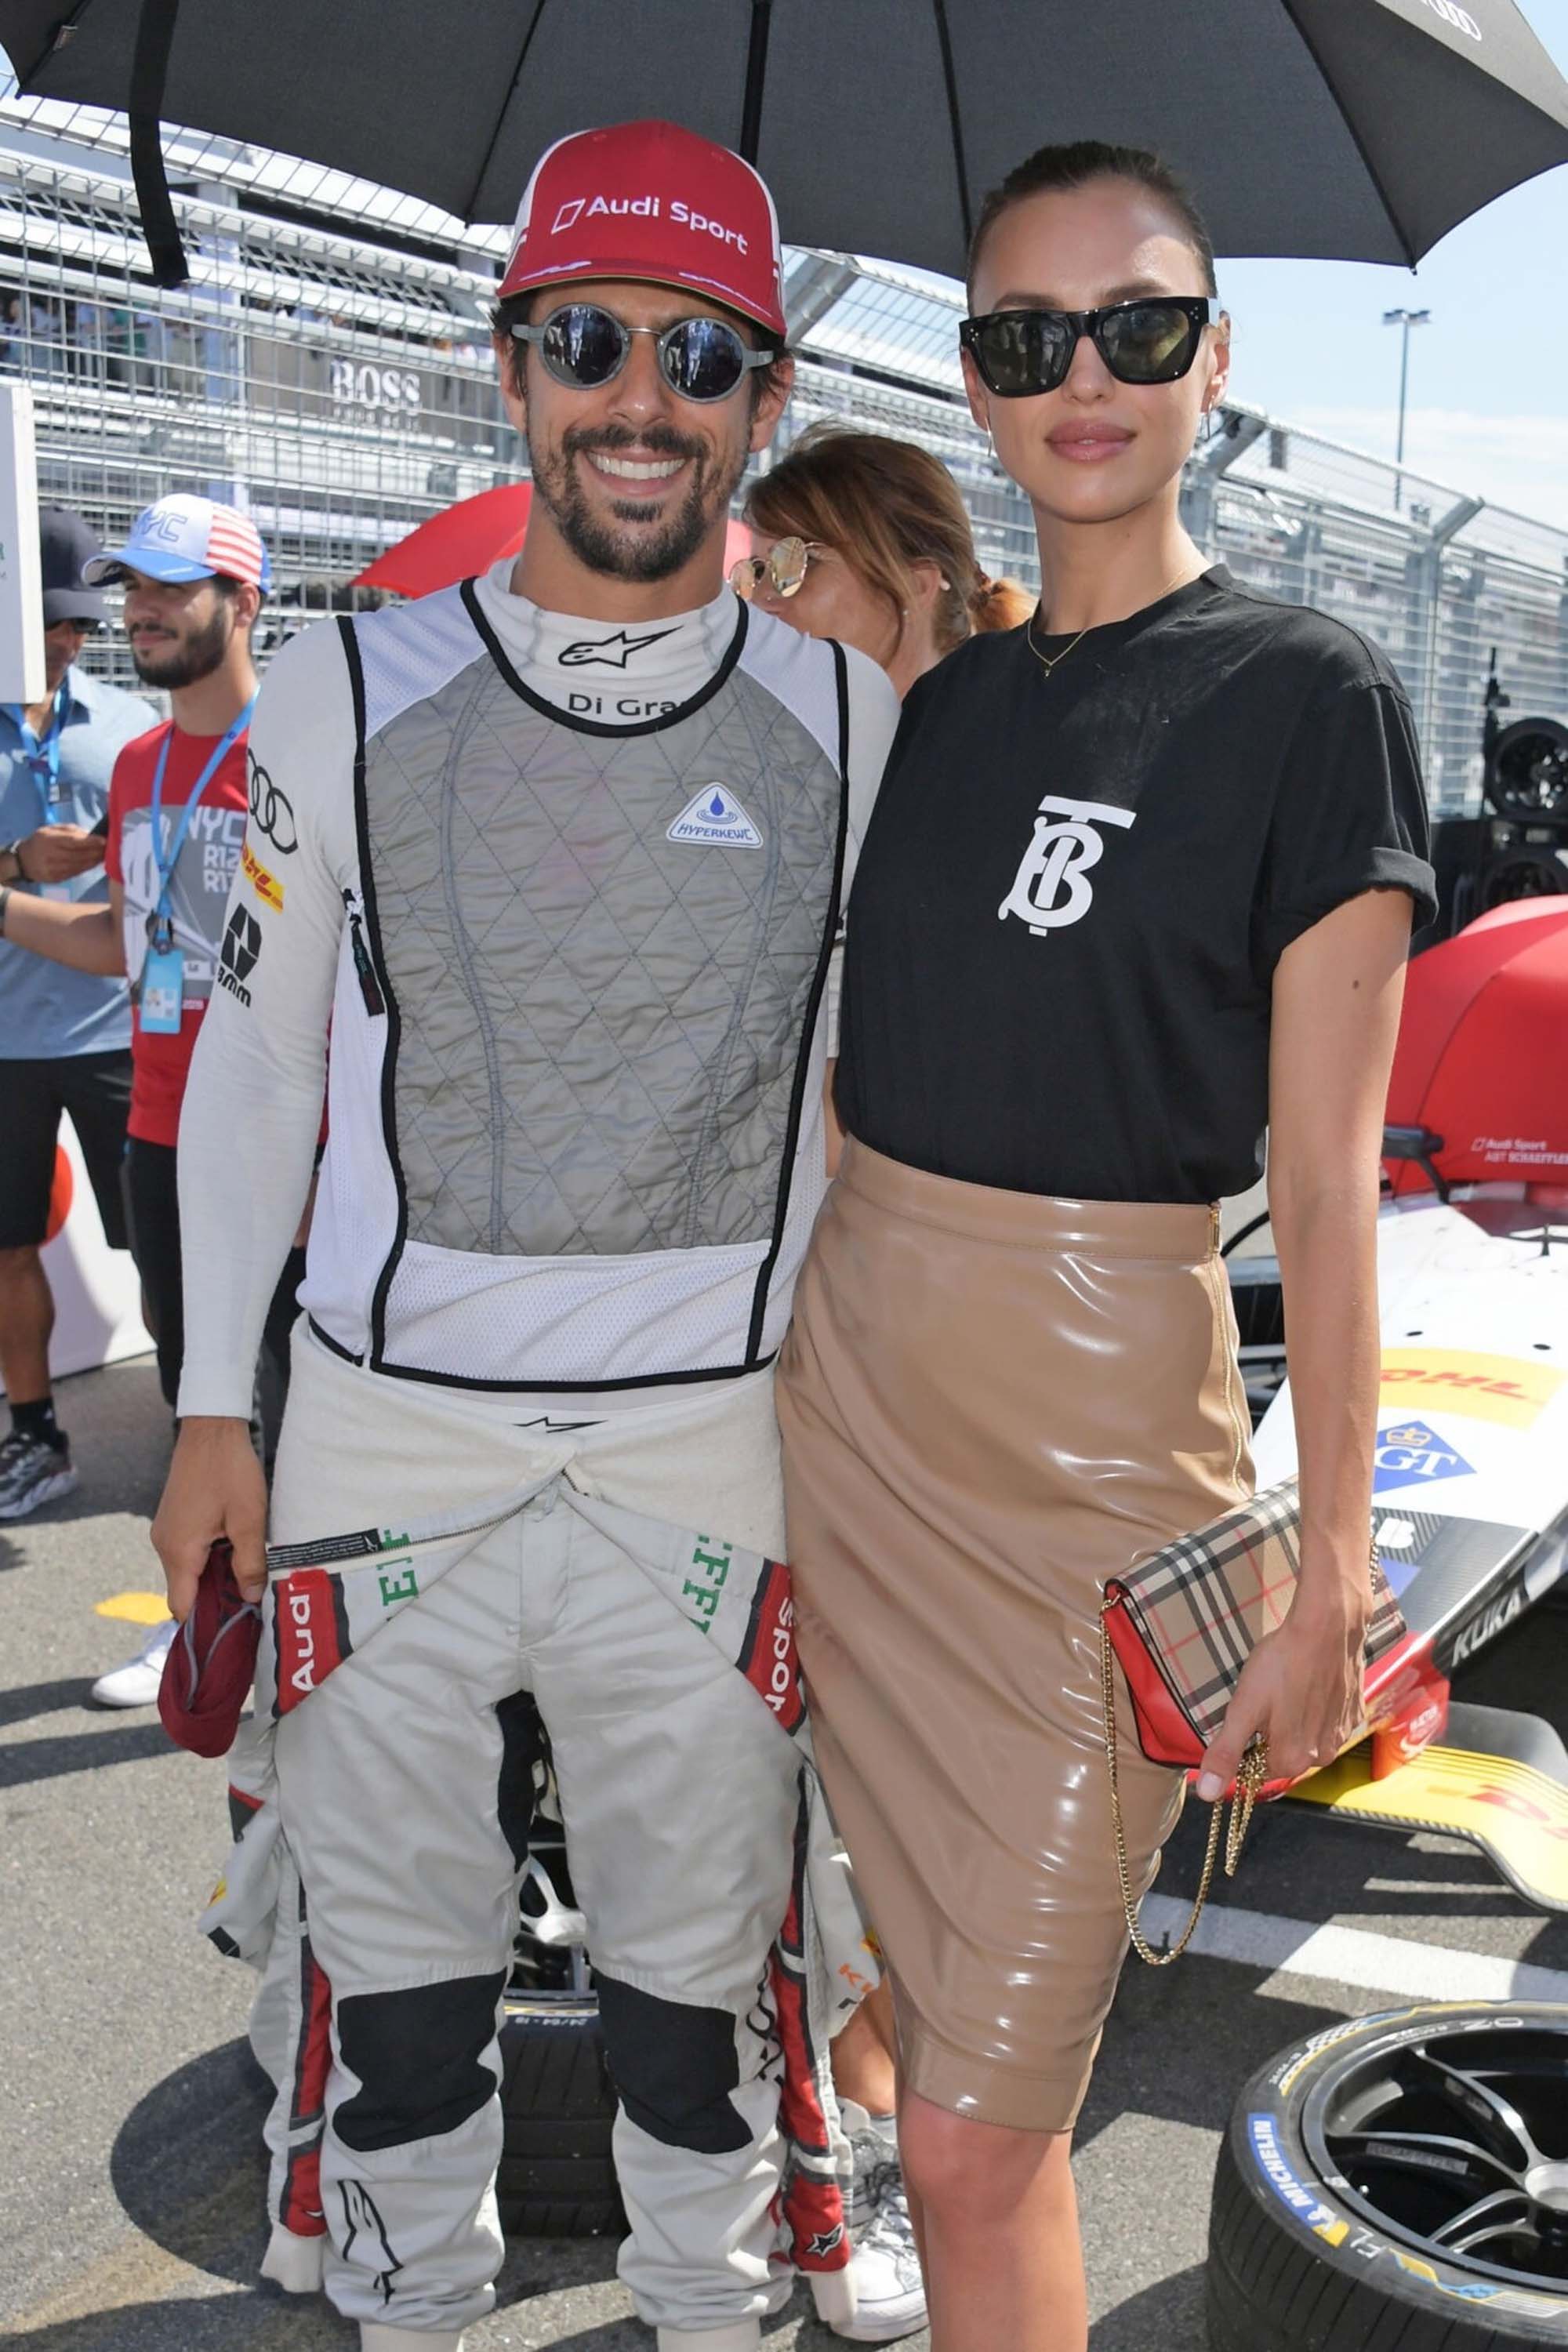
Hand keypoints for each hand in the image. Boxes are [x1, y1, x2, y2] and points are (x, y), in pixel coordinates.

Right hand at [17, 824, 105, 883]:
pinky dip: (87, 868)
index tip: (104, 840)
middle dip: (96, 852)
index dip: (90, 842)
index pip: (73, 841)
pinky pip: (75, 873)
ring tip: (104, 855)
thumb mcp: (51, 829)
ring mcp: (53, 869)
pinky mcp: (56, 879)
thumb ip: (70, 830)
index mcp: (49, 839)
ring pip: (79, 866)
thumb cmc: (41, 841)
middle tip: (109, 848)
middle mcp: (50, 855)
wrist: (23, 861)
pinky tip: (94, 863)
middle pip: (79, 855)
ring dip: (94, 861)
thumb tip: (90, 835)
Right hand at [152, 1417, 268, 1618]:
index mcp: (179, 1551)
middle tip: (250, 1604)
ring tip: (247, 1577)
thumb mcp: (249, 1520)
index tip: (235, 1628)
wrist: (211, 1428)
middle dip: (214, 1601)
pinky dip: (208, 1560)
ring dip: (213, 1578)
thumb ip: (249, 1563)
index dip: (205, 1623)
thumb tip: (250, 1599)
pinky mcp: (173, 1521)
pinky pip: (188, 1554)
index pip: (181, 1607)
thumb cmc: (230, 1471)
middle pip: (185, 1592)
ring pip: (187, 1573)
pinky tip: (235, 1552)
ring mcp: (166, 1532)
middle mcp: (164, 1546)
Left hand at [1196, 1572, 1368, 1798]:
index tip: (1244, 1717)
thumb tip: (1206, 1794)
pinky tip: (1308, 1685)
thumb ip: (1225, 1753)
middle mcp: (1322, 1757)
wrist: (1328, 1627)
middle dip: (1270, 1733)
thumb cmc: (1281, 1664)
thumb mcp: (1243, 1708)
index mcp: (1292, 1761)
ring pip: (1306, 1738)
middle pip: (1282, 1755)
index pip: (1256, 1770)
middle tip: (1265, 1698)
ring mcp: (1342, 1735)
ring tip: (1287, 1688)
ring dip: (1293, 1722)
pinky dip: (1316, 1709)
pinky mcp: (1354, 1713)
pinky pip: (1327, 1722)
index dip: (1244, 1745)